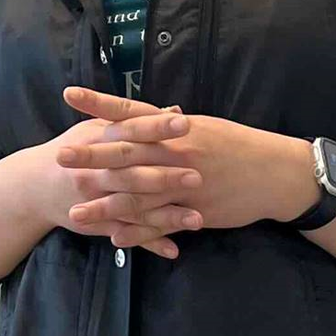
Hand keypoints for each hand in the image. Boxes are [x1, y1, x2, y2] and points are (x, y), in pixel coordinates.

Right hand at [42, 102, 205, 258]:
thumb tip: (175, 110)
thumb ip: (136, 121)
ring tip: (197, 220)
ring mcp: (97, 199)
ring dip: (166, 215)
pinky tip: (174, 250)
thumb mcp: (99, 128)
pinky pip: (128, 234)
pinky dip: (150, 242)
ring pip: (135, 207)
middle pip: (134, 171)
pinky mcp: (98, 223)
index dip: (156, 126)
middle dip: (165, 175)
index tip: (184, 122)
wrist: (35, 185)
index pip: (131, 129)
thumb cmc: (75, 150)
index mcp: (99, 140)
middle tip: (197, 176)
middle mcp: (97, 170)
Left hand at [58, 87, 319, 238]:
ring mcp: (185, 184)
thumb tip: (154, 117)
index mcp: (177, 129)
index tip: (69, 97)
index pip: (131, 113)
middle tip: (60, 157)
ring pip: (139, 196)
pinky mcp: (195, 211)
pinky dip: (138, 233)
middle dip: (92, 156)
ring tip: (75, 211)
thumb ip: (175, 127)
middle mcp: (177, 153)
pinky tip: (114, 239)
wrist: (275, 174)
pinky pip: (161, 224)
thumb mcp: (207, 129)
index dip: (99, 105)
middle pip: (127, 154)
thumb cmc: (241, 148)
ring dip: (105, 205)